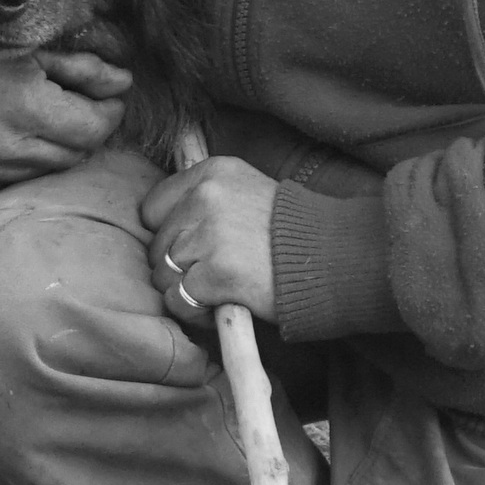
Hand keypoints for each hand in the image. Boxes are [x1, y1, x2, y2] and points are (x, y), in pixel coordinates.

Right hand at [0, 43, 129, 196]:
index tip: (104, 99)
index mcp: (29, 106)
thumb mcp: (28, 53)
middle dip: (84, 131)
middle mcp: (10, 145)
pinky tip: (8, 140)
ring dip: (54, 149)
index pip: (97, 127)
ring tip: (39, 122)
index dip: (108, 112)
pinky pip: (15, 183)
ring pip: (49, 171)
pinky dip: (22, 164)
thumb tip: (124, 82)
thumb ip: (82, 68)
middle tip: (74, 109)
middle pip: (77, 153)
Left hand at [139, 156, 280, 328]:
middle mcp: (206, 197)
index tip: (194, 246)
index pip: (152, 209)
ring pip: (163, 275)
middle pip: (156, 246)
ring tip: (221, 288)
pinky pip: (178, 301)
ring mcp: (210, 235)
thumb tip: (160, 222)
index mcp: (211, 173)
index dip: (168, 235)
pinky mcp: (217, 273)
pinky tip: (222, 302)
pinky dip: (195, 311)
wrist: (331, 257)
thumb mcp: (246, 191)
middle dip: (178, 267)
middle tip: (214, 273)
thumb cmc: (288, 232)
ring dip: (186, 290)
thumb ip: (204, 199)